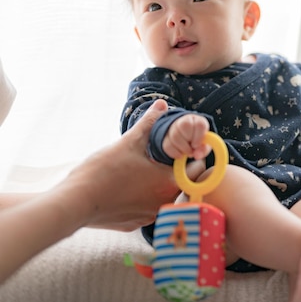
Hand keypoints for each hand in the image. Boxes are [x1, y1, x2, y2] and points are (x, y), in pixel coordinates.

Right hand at [59, 99, 204, 230]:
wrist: (75, 203)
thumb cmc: (103, 172)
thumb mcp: (129, 142)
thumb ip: (149, 123)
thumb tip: (162, 105)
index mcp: (170, 183)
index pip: (197, 169)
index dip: (190, 156)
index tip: (178, 149)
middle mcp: (165, 203)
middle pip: (182, 183)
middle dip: (175, 170)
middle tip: (160, 158)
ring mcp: (150, 216)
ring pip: (164, 196)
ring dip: (159, 184)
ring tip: (142, 171)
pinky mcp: (135, 224)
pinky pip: (148, 208)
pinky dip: (143, 198)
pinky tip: (128, 188)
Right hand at [163, 113, 210, 160]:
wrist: (186, 138)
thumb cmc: (197, 140)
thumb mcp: (204, 145)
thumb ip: (203, 149)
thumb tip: (197, 155)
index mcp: (198, 120)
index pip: (199, 124)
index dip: (198, 136)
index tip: (197, 146)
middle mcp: (185, 121)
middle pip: (184, 126)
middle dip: (189, 141)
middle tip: (192, 149)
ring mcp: (173, 127)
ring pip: (175, 136)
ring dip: (182, 149)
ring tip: (188, 152)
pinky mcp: (165, 136)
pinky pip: (167, 145)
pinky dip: (175, 153)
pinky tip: (180, 155)